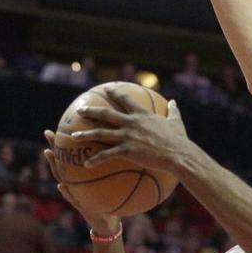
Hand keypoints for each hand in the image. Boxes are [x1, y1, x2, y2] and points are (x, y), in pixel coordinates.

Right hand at [43, 132, 119, 235]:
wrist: (109, 223)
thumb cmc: (113, 202)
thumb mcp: (117, 182)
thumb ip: (117, 166)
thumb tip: (129, 146)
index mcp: (83, 174)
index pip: (77, 153)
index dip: (72, 140)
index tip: (68, 122)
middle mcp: (76, 181)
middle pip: (64, 160)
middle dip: (55, 147)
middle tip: (48, 132)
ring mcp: (75, 192)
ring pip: (61, 176)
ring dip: (54, 165)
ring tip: (47, 153)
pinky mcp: (80, 206)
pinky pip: (71, 198)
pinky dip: (66, 193)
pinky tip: (61, 186)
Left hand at [70, 88, 190, 173]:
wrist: (178, 155)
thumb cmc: (179, 140)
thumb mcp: (176, 122)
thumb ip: (173, 111)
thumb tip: (173, 103)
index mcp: (142, 114)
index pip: (125, 98)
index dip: (114, 92)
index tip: (106, 88)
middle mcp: (131, 122)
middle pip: (106, 113)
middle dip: (91, 110)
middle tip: (80, 109)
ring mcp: (128, 136)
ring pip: (101, 133)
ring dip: (85, 134)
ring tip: (73, 136)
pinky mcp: (127, 151)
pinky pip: (107, 155)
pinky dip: (95, 159)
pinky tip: (86, 164)